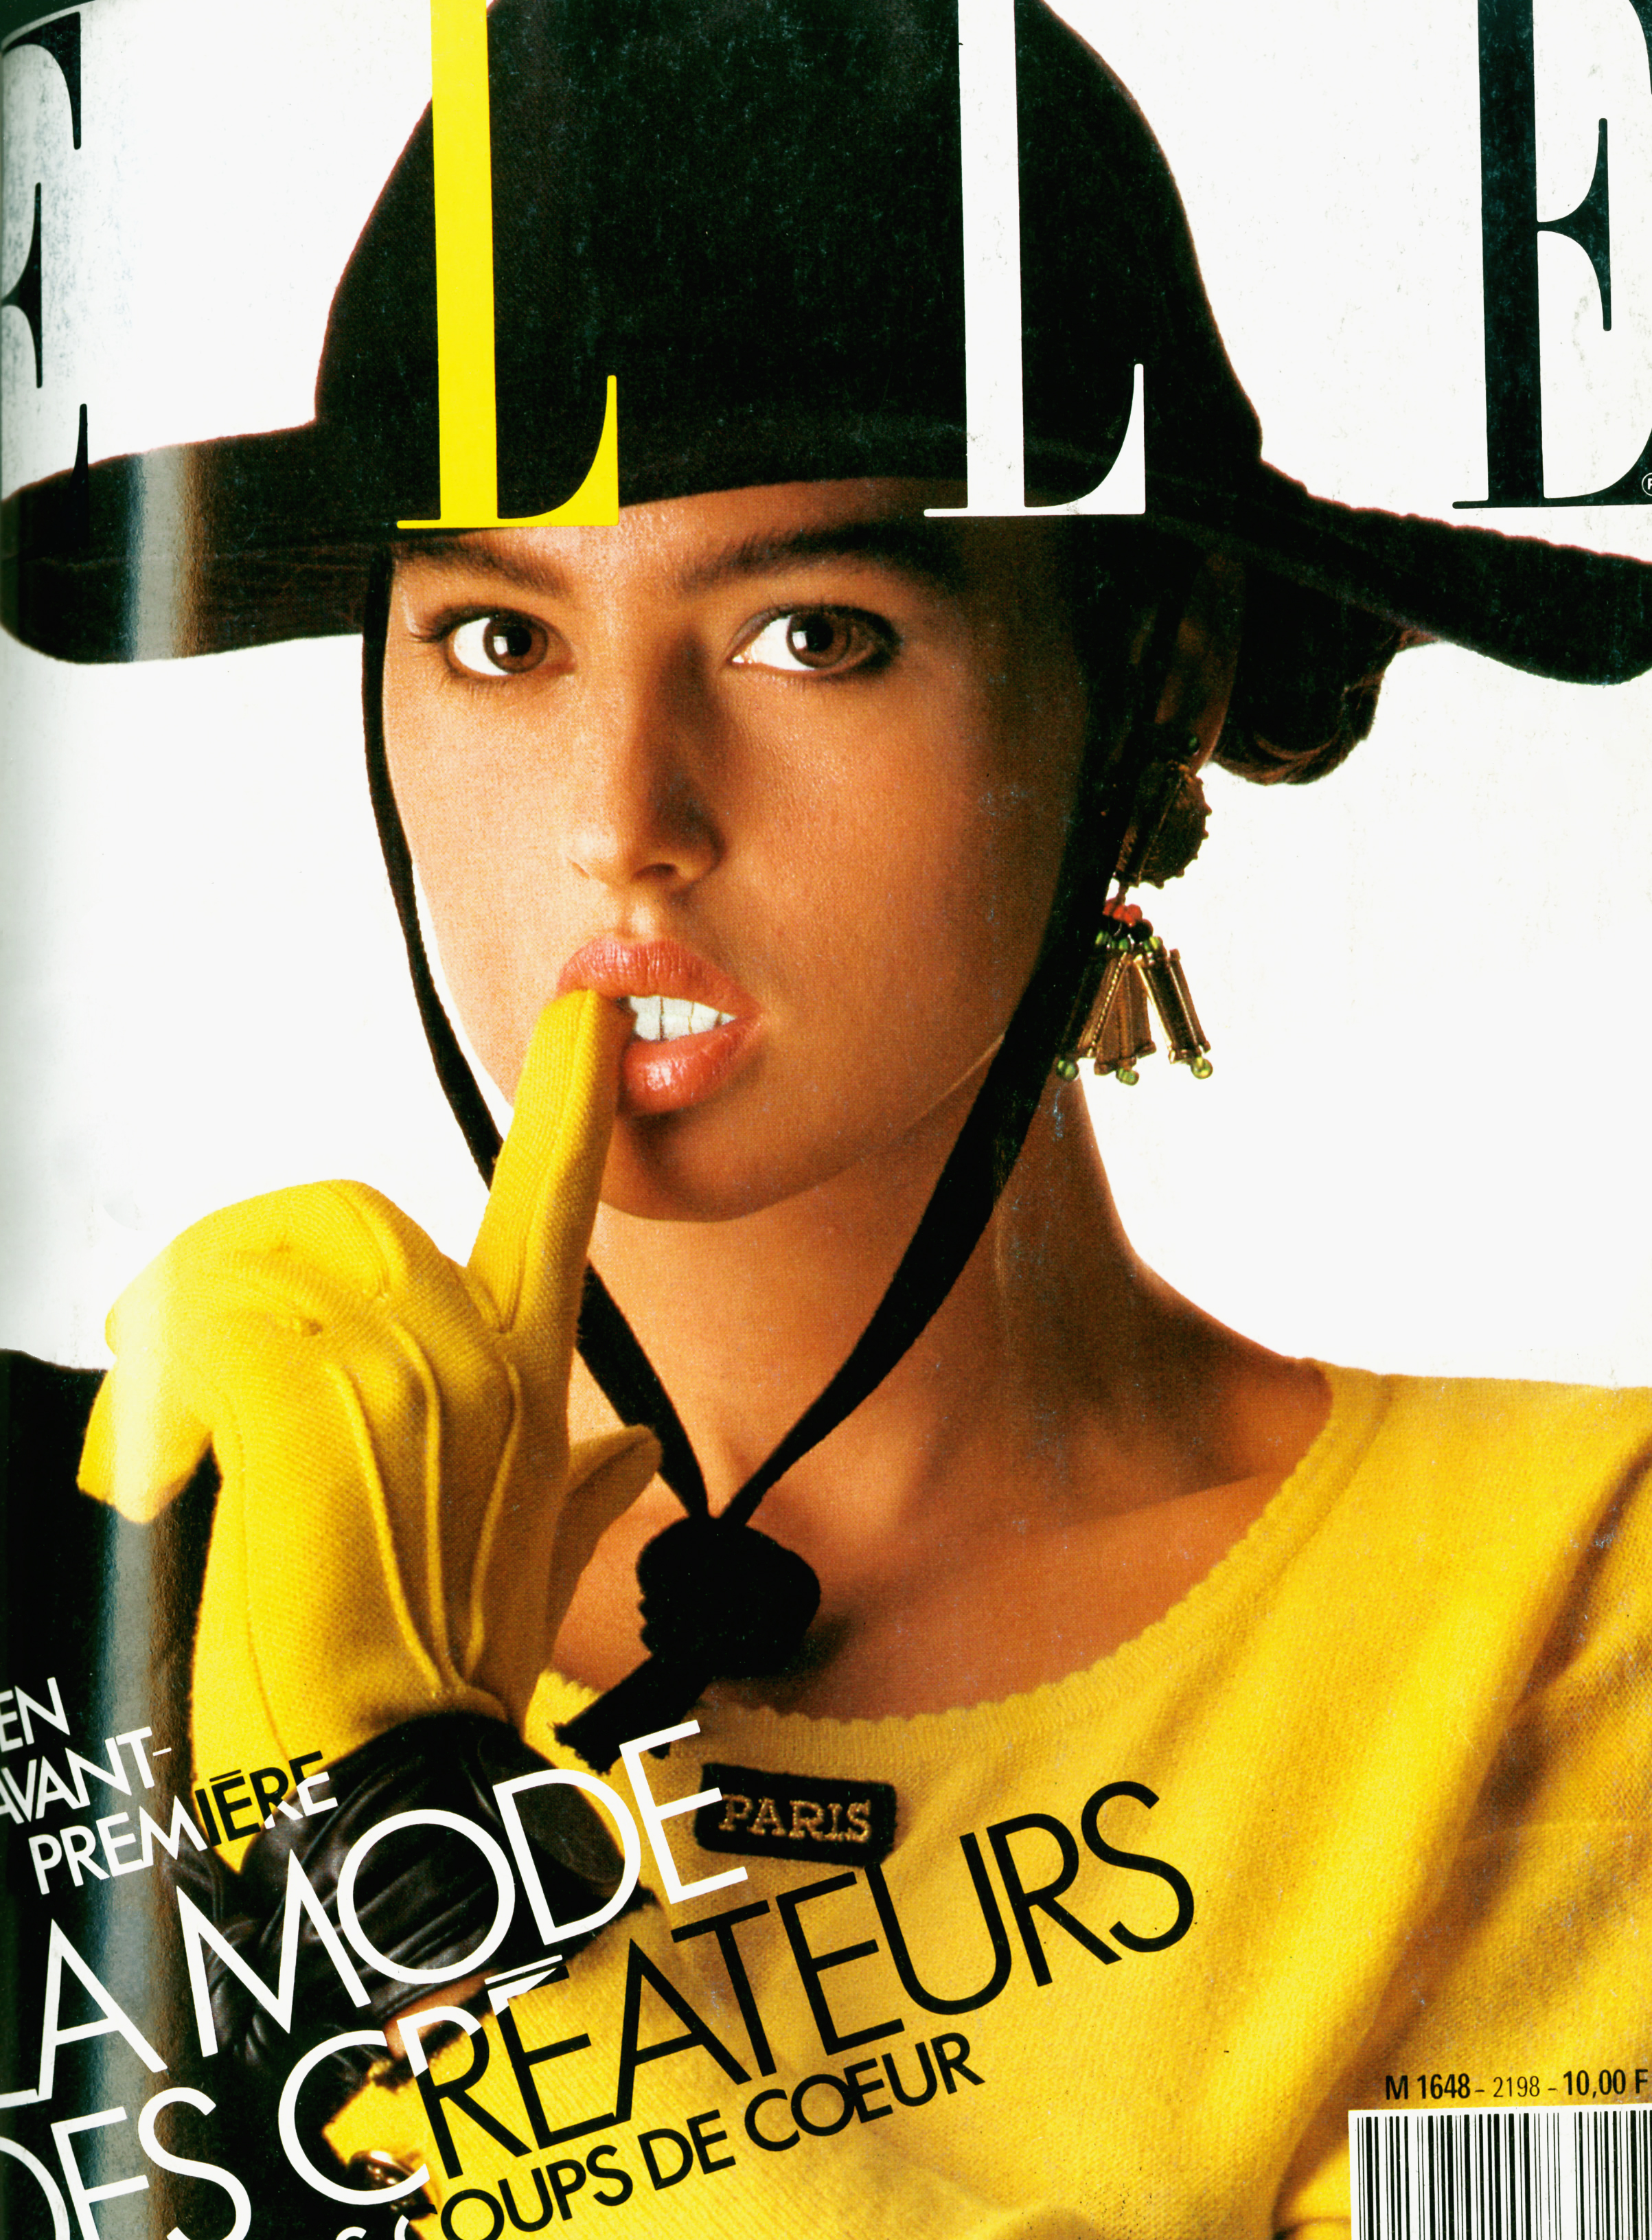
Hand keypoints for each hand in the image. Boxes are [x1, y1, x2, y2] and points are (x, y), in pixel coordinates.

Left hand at [79, 991, 657, 1808]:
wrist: (395, 1783)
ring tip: (166, 1441)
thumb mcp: (529, 1573)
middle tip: (178, 1367)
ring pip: (255, 1266)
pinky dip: (160, 1391)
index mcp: (530, 1384)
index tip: (590, 1016)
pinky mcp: (308, 1413)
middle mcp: (479, 1359)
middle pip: (340, 1213)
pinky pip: (210, 1330)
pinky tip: (165, 1468)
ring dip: (182, 1343)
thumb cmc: (446, 1680)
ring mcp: (403, 1379)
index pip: (560, 1204)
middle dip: (241, 1268)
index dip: (575, 1102)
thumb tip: (639, 1452)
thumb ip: (583, 1494)